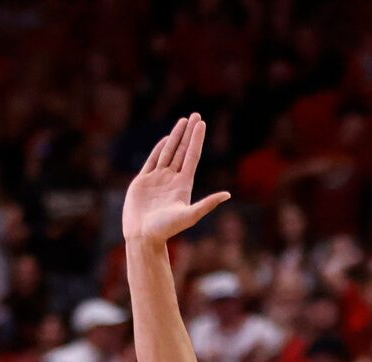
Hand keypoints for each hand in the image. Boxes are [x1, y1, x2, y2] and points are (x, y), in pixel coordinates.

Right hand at [123, 114, 229, 245]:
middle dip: (189, 133)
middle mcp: (172, 180)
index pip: (192, 157)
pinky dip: (160, 148)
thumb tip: (227, 195)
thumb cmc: (166, 229)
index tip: (202, 124)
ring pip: (169, 152)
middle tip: (196, 115)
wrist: (143, 236)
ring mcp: (158, 179)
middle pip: (182, 151)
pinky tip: (167, 139)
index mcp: (184, 186)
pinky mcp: (144, 180)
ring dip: (176, 136)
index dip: (197, 140)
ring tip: (183, 121)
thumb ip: (207, 204)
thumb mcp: (190, 215)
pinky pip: (153, 160)